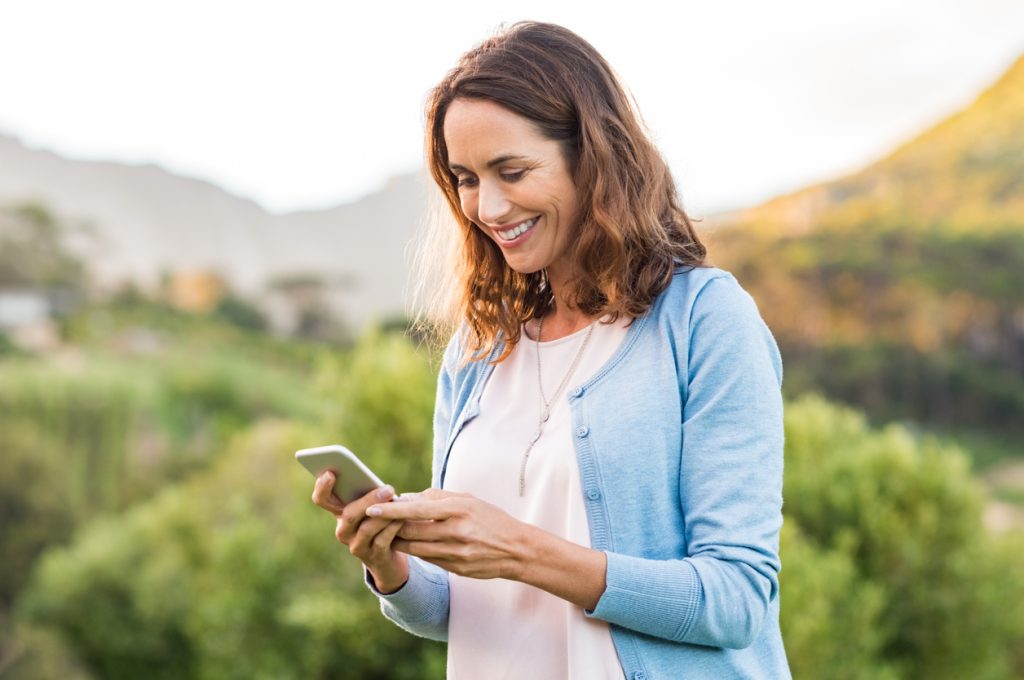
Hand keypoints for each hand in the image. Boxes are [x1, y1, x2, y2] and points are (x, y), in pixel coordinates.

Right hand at [311, 472, 408, 592]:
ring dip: (385, 514)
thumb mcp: (371, 505)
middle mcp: (343, 530)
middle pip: (349, 515)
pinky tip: (402, 517)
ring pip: (367, 528)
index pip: (322, 500)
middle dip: (369, 500)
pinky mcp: (373, 556)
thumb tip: (381, 485)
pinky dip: (393, 527)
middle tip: (388, 488)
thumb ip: (368, 494)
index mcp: (338, 513)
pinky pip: (382, 540)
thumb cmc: (378, 520)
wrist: (387, 554)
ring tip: (398, 501)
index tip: (330, 472)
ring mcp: (356, 545)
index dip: (322, 487)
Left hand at [366, 488, 528, 579]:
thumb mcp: (468, 500)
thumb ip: (437, 497)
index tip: (372, 508)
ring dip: (398, 540)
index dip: (392, 510)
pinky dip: (415, 550)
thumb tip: (407, 498)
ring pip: (415, 548)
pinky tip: (410, 544)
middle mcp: (456, 532)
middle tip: (375, 520)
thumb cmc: (490, 519)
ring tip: (387, 533)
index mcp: (459, 509)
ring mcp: (456, 552)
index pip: (417, 509)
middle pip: (411, 531)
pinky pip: (427, 558)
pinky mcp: (455, 568)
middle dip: (390, 526)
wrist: (516, 550)